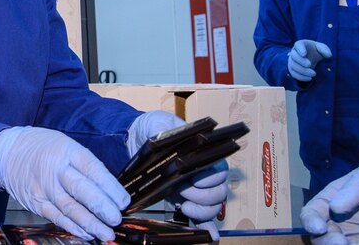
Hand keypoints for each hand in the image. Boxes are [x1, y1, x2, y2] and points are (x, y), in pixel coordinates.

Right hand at [0, 127, 128, 240]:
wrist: (6, 152)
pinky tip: (86, 233)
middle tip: (116, 218)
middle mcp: (55, 169)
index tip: (124, 200)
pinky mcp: (36, 201)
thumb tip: (109, 189)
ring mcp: (44, 187)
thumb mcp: (64, 144)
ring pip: (70, 208)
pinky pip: (57, 217)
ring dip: (90, 223)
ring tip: (106, 232)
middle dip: (102, 207)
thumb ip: (84, 165)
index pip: (93, 169)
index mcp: (67, 150)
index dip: (110, 187)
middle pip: (82, 190)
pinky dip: (72, 227)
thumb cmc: (41, 148)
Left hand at [125, 111, 229, 237]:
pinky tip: (210, 236)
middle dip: (203, 196)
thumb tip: (168, 135)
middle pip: (220, 193)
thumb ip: (165, 129)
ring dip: (202, 211)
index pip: (220, 171)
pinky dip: (208, 228)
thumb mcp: (159, 125)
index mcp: (204, 155)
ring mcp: (198, 190)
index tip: (192, 178)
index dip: (210, 178)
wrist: (138, 140)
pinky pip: (204, 218)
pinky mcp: (188, 202)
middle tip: (183, 191)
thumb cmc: (153, 130)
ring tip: (183, 205)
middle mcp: (206, 175)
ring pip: (214, 207)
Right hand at [287, 40, 330, 81]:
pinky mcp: (292, 70)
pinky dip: (301, 77)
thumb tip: (328, 55)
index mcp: (300, 45)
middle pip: (294, 56)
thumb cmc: (316, 51)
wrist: (312, 58)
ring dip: (302, 71)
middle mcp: (294, 52)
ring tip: (313, 74)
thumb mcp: (322, 48)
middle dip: (301, 61)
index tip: (304, 54)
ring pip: (293, 66)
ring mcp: (292, 61)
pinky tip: (310, 78)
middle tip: (309, 64)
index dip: (300, 49)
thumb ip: (325, 49)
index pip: (298, 45)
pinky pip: (294, 74)